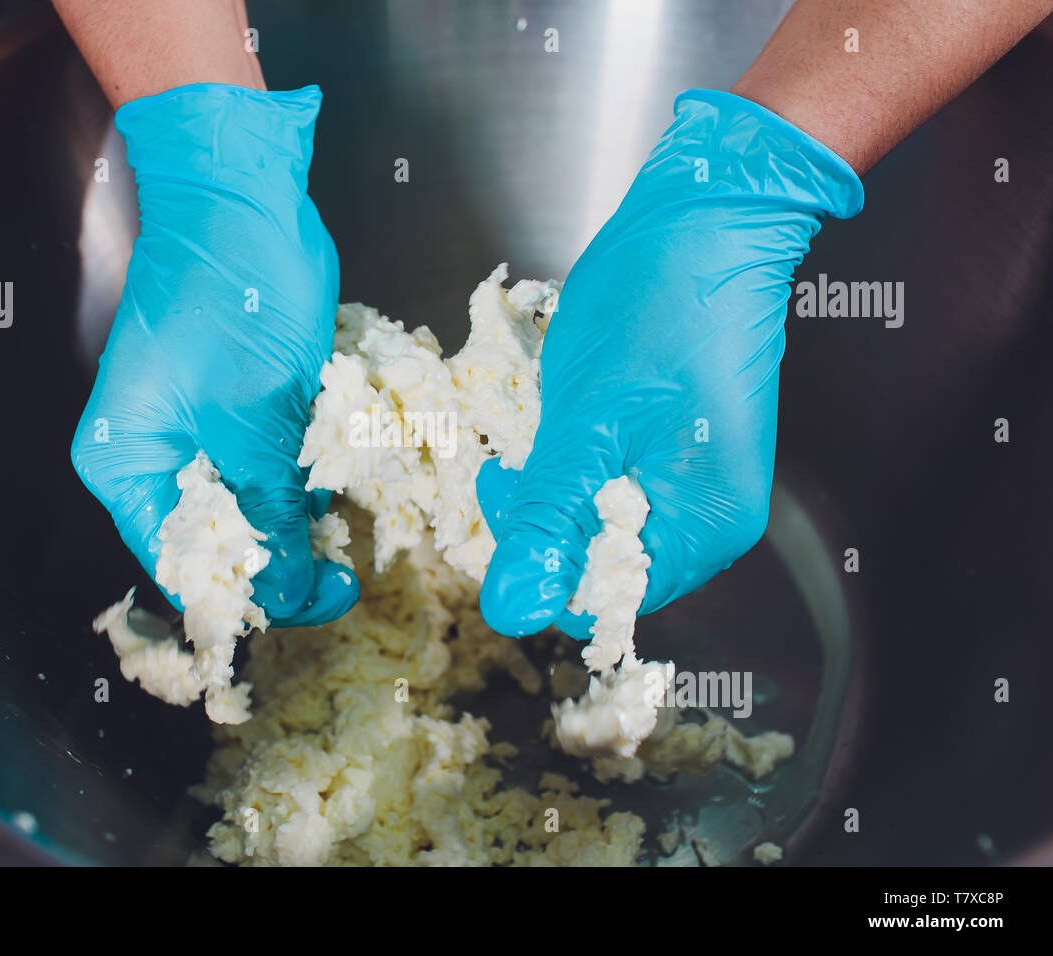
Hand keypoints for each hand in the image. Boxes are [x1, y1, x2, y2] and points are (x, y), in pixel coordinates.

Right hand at [71, 83, 357, 625]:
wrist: (245, 195)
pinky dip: (309, 473)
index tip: (310, 601)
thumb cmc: (233, 295)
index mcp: (126, 461)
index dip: (244, 596)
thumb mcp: (256, 417)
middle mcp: (153, 456)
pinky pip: (274, 465)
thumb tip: (289, 593)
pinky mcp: (241, 408)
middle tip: (343, 572)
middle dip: (281, 557)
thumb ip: (272, 511)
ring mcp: (198, 431)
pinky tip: (344, 472)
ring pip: (254, 507)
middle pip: (218, 543)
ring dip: (303, 514)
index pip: (179, 563)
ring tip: (350, 519)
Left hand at [478, 89, 862, 637]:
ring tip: (539, 439)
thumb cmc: (656, 308)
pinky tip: (567, 429)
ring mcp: (704, 485)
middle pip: (606, 568)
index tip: (507, 500)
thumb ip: (549, 520)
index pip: (605, 602)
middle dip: (547, 527)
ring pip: (605, 529)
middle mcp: (716, 520)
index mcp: (706, 527)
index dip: (542, 567)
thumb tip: (512, 610)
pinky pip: (620, 492)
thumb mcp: (585, 422)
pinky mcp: (686, 453)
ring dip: (558, 496)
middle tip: (512, 463)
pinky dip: (580, 471)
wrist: (707, 222)